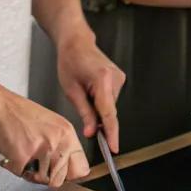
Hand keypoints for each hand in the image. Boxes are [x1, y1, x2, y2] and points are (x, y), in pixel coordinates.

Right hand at [0, 85, 89, 187]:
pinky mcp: (22, 156)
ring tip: (22, 158)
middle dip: (46, 177)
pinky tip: (10, 155)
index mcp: (67, 133)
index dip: (69, 175)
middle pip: (60, 179)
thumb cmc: (19, 113)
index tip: (60, 174)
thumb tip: (67, 168)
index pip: (81, 168)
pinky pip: (20, 174)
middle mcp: (57, 142)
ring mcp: (40, 149)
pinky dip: (13, 168)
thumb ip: (62, 144)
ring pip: (40, 180)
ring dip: (29, 173)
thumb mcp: (51, 124)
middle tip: (35, 167)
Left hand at [57, 27, 125, 152]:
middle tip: (82, 106)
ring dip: (98, 107)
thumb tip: (92, 132)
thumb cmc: (70, 61)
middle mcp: (116, 78)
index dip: (111, 133)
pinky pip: (111, 98)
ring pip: (110, 106)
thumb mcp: (72, 90)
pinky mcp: (120, 79)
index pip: (109, 113)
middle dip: (98, 118)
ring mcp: (120, 78)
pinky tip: (90, 89)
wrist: (77, 42)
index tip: (114, 147)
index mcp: (103, 80)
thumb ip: (85, 113)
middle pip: (109, 110)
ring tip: (84, 90)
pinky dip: (101, 100)